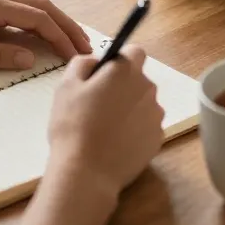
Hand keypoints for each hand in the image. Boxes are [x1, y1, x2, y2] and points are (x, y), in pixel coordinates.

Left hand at [0, 0, 91, 69]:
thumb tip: (30, 58)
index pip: (37, 18)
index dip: (60, 36)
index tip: (75, 55)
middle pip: (41, 7)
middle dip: (66, 26)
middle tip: (85, 47)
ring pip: (31, 6)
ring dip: (54, 23)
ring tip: (71, 42)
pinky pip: (17, 10)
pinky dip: (36, 21)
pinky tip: (42, 36)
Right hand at [47, 47, 164, 200]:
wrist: (87, 172)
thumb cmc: (73, 125)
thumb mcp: (66, 86)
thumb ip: (83, 63)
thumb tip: (96, 61)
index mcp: (125, 71)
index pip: (135, 52)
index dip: (120, 61)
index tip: (105, 76)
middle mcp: (147, 88)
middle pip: (139, 80)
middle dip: (123, 87)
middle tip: (99, 105)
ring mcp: (156, 114)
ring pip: (144, 104)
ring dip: (130, 109)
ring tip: (106, 128)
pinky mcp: (158, 138)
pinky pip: (147, 126)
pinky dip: (135, 131)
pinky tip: (116, 143)